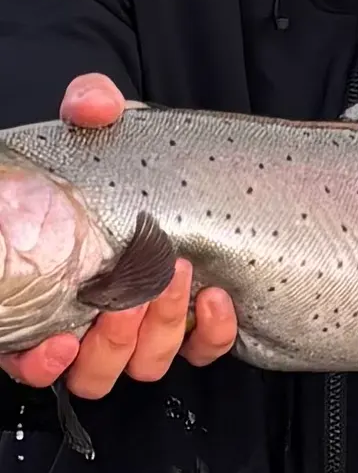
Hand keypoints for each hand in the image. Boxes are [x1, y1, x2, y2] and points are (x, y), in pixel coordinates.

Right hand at [0, 73, 236, 395]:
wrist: (169, 173)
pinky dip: (209, 335)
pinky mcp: (191, 328)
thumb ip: (89, 111)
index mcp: (48, 295)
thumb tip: (93, 104)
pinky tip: (215, 299)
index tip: (61, 340)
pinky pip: (200, 352)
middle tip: (138, 284)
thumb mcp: (98, 132)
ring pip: (146, 364)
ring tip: (176, 275)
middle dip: (117, 336)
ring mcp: (144, 330)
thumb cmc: (116, 160)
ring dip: (161, 329)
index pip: (27, 357)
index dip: (39, 362)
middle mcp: (91, 322)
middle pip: (95, 368)